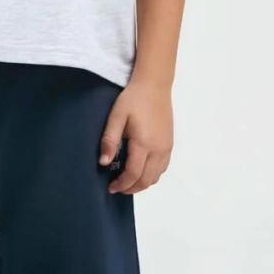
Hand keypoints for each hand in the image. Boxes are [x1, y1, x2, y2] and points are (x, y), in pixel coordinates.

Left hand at [98, 77, 172, 194]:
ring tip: (127, 180)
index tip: (111, 187)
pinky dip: (152, 175)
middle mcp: (159, 149)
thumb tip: (104, 163)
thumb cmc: (133, 99)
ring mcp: (166, 147)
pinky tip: (141, 169)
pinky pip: (163, 167)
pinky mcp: (170, 144)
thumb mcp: (116, 117)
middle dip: (131, 188)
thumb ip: (110, 140)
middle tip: (117, 187)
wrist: (154, 85)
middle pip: (146, 180)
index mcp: (144, 144)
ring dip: (142, 183)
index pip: (133, 174)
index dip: (122, 184)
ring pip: (156, 176)